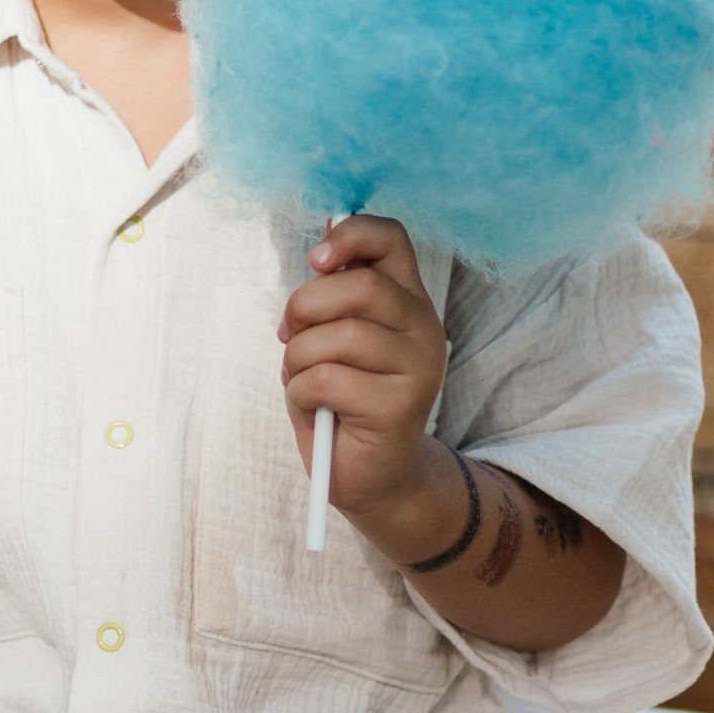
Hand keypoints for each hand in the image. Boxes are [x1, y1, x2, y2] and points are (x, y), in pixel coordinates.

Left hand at [277, 214, 453, 537]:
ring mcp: (418, 368)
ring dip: (297, 358)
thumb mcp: (335, 338)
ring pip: (337, 335)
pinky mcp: (399, 406)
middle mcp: (424, 328)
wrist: (370, 478)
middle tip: (289, 334)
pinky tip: (313, 408)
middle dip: (304, 307)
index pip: (392, 239)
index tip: (315, 259)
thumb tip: (325, 240)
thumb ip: (335, 295)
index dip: (350, 234)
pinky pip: (325, 379)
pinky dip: (299, 391)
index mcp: (409, 301)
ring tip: (301, 379)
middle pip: (358, 287)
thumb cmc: (342, 402)